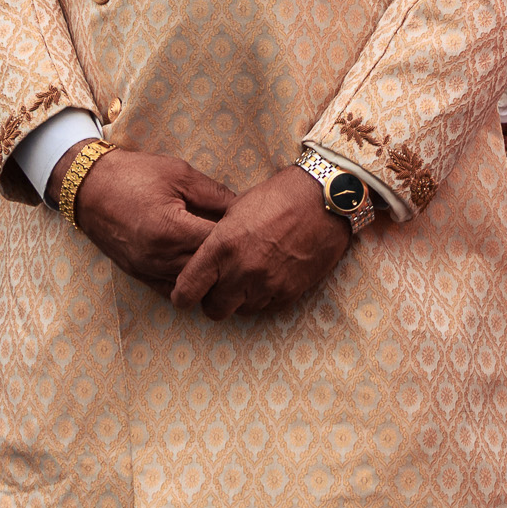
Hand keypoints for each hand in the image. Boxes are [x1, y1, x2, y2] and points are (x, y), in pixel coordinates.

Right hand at [58, 147, 235, 292]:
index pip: (218, 247)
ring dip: (210, 275)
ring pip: (192, 286)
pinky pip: (172, 290)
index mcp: (172, 229)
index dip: (239, 239)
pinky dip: (189, 282)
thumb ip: (215, 194)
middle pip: (209, 272)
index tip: (252, 229)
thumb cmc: (135, 174)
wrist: (89, 186)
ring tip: (226, 258)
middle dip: (228, 260)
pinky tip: (201, 268)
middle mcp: (160, 257)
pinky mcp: (139, 275)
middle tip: (245, 245)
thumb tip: (244, 209)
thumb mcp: (180, 174)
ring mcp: (148, 270)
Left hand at [170, 166, 349, 320]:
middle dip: (214, 299)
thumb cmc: (278, 197)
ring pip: (241, 311)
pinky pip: (267, 308)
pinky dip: (265, 297)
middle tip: (221, 285)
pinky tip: (270, 275)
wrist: (324, 200)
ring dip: (242, 298)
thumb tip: (200, 257)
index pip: (187, 290)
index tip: (185, 294)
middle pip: (213, 310)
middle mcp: (242, 271)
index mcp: (222, 247)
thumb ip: (216, 239)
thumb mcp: (235, 209)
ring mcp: (267, 285)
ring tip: (251, 274)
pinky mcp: (290, 292)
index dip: (182, 296)